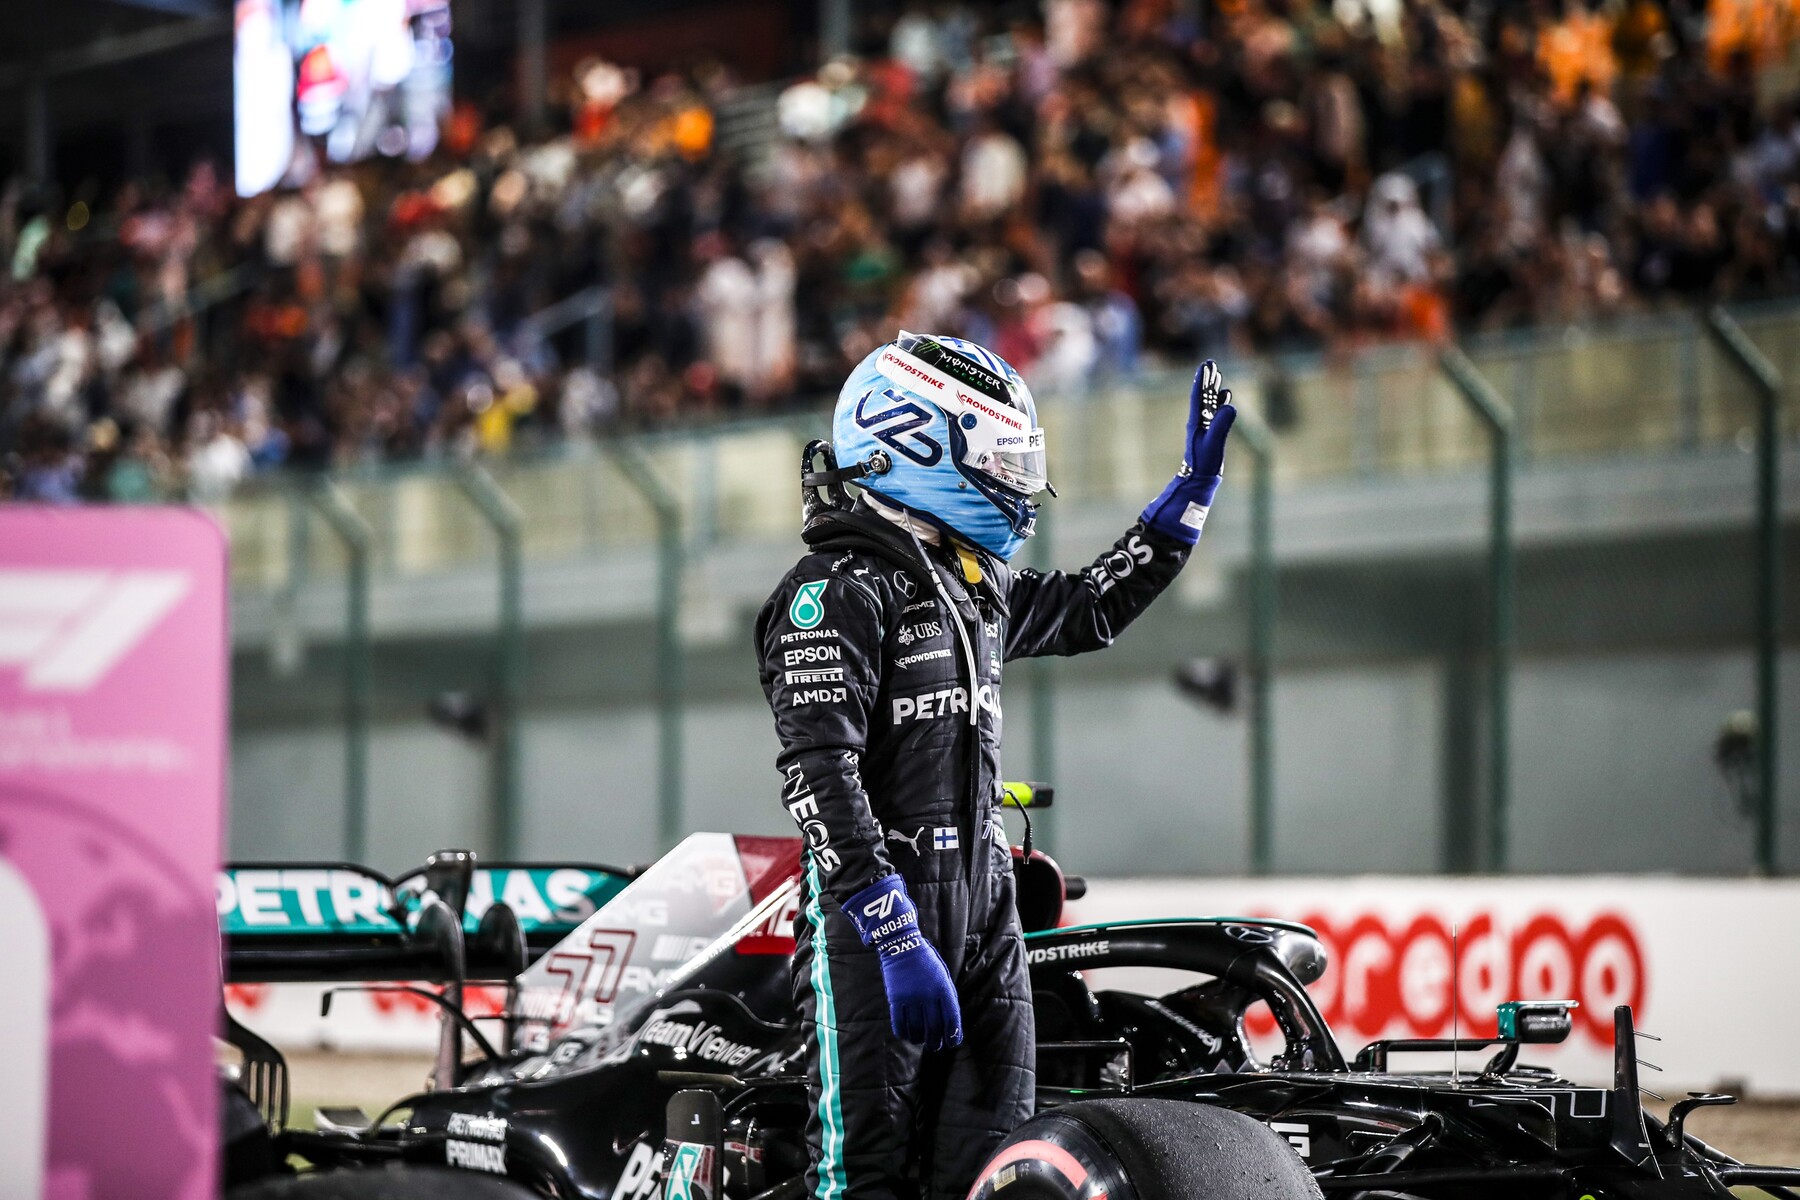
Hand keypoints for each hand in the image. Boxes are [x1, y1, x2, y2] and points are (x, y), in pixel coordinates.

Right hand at [843, 875, 961, 1049]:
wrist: (901, 944)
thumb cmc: (926, 962)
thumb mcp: (943, 975)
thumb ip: (947, 996)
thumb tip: (950, 1023)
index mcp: (943, 987)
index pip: (952, 1018)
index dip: (954, 1034)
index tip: (953, 1043)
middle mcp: (928, 994)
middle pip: (934, 1028)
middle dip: (936, 1041)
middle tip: (936, 1046)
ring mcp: (910, 998)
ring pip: (917, 1030)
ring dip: (921, 1040)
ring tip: (922, 1041)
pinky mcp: (895, 999)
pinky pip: (900, 1025)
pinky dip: (905, 1034)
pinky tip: (908, 1036)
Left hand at [1140, 359, 1237, 544]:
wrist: (1198, 484)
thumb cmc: (1203, 466)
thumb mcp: (1213, 444)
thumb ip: (1221, 425)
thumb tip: (1230, 406)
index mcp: (1196, 423)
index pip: (1198, 397)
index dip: (1201, 380)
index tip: (1205, 365)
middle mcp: (1198, 424)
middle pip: (1202, 398)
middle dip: (1207, 382)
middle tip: (1210, 365)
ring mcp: (1203, 431)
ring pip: (1208, 406)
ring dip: (1213, 392)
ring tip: (1218, 379)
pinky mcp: (1209, 438)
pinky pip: (1214, 416)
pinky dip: (1219, 406)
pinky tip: (1225, 400)